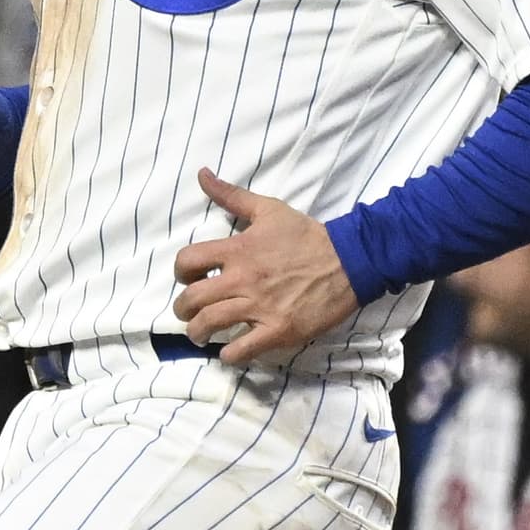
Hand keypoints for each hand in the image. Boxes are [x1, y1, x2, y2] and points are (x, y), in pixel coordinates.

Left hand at [172, 171, 357, 364]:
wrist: (349, 261)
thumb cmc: (306, 236)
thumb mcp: (268, 209)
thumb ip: (231, 195)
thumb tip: (202, 174)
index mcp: (239, 249)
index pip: (188, 260)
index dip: (180, 271)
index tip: (188, 278)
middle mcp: (243, 279)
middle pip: (193, 298)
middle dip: (182, 309)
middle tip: (189, 312)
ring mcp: (260, 307)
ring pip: (210, 324)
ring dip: (198, 333)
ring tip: (201, 334)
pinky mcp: (278, 330)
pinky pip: (242, 350)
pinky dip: (229, 355)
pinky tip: (229, 352)